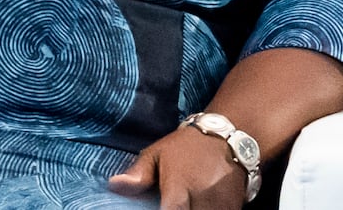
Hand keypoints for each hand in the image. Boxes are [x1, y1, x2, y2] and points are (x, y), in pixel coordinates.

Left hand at [108, 125, 246, 209]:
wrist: (227, 139)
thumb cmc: (186, 147)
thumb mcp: (158, 153)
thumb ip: (138, 174)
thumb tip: (114, 185)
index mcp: (179, 188)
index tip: (159, 208)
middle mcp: (202, 202)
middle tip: (167, 202)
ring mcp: (221, 208)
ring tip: (183, 201)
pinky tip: (195, 204)